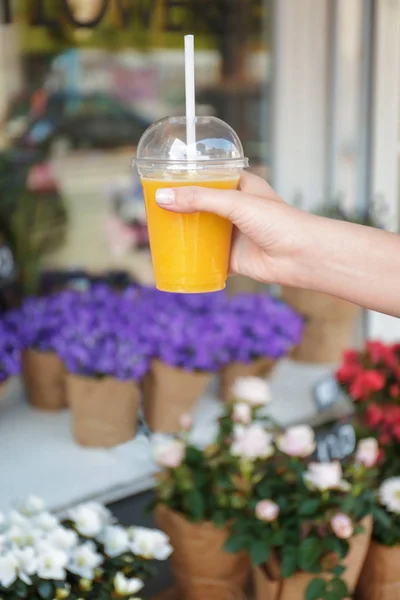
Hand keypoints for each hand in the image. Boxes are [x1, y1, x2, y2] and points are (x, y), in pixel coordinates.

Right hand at [155, 171, 304, 284]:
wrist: (301, 256)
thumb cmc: (278, 222)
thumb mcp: (235, 203)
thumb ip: (199, 199)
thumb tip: (162, 198)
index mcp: (240, 186)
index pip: (208, 176)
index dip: (187, 177)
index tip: (162, 178)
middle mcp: (235, 208)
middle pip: (200, 205)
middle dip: (180, 207)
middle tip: (153, 207)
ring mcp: (233, 233)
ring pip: (202, 231)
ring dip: (184, 232)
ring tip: (157, 230)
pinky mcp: (232, 257)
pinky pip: (206, 257)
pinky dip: (192, 257)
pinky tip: (174, 257)